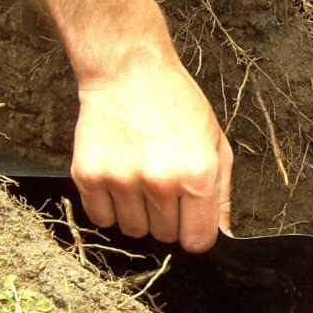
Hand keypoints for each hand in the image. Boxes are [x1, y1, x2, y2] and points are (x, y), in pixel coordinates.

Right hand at [71, 58, 232, 252]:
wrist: (130, 72)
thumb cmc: (178, 104)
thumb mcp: (216, 143)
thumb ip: (221, 193)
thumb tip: (223, 232)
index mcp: (198, 175)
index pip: (198, 240)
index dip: (196, 232)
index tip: (191, 221)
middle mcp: (160, 182)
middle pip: (166, 236)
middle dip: (169, 218)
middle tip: (165, 184)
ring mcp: (122, 180)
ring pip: (134, 230)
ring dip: (140, 213)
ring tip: (142, 177)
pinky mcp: (89, 176)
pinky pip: (101, 218)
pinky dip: (111, 207)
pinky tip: (120, 179)